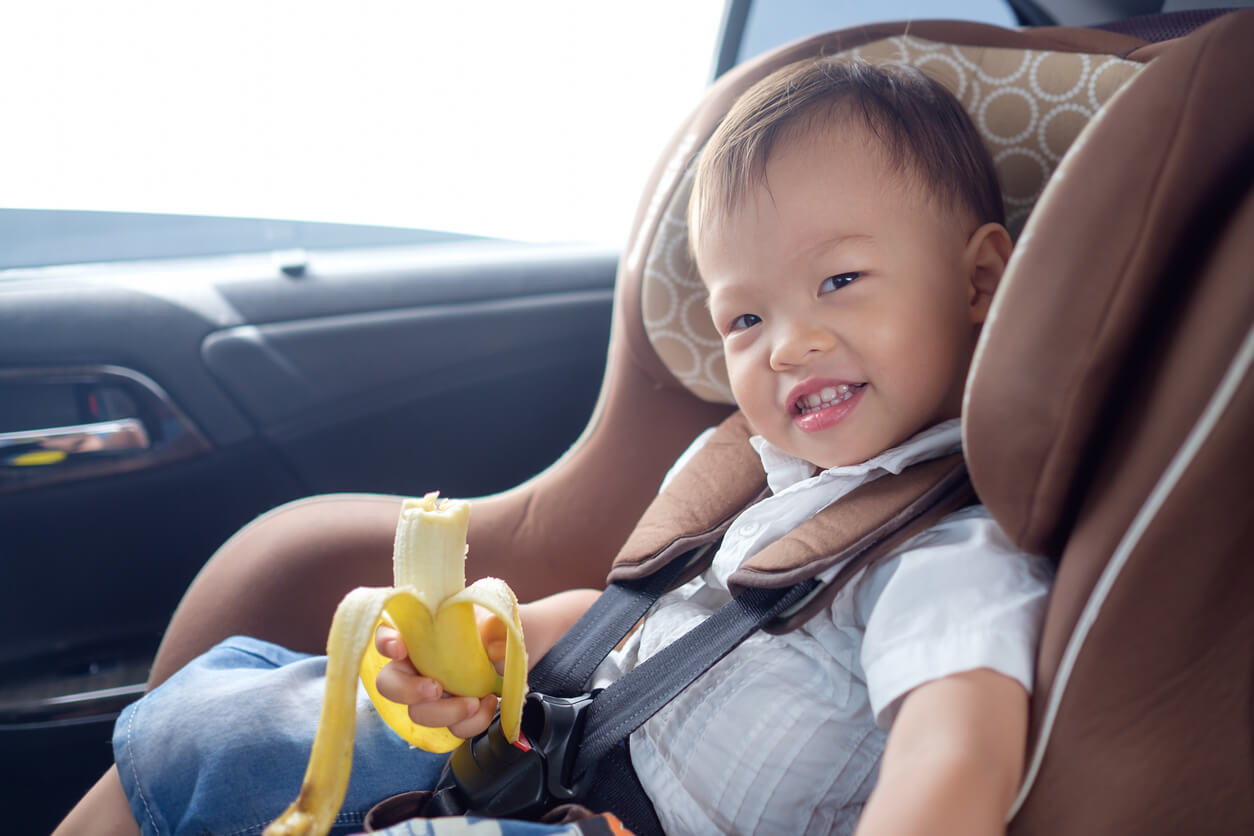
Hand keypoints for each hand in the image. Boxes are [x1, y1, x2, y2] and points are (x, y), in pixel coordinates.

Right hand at [373, 621, 500, 740]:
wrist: (508, 657)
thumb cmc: (493, 632)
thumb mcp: (495, 621)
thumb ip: (495, 627)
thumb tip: (493, 649)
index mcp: (418, 634)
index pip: (386, 633)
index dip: (385, 642)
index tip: (399, 648)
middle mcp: (415, 664)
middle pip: (388, 684)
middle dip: (407, 691)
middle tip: (435, 689)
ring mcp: (429, 693)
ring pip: (417, 713)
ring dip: (445, 713)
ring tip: (473, 702)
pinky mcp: (449, 715)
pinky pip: (451, 728)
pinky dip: (469, 723)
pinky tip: (486, 704)